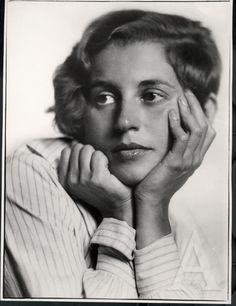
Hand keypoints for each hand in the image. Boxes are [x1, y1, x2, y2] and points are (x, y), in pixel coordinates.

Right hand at [58, 142, 132, 226]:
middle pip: (77, 148)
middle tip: (96, 166)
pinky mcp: (97, 178)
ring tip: (101, 168)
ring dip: (97, 155)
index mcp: (64, 181)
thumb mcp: (81, 178)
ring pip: (88, 150)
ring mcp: (83, 180)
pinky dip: (105, 159)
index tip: (87, 164)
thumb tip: (73, 142)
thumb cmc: (100, 188)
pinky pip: (98, 155)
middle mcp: (71, 181)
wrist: (116, 206)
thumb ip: (74, 161)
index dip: (79, 153)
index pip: (66, 152)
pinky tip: (107, 170)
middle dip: (89, 152)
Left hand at [135, 90, 215, 247]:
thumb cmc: (157, 181)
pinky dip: (178, 125)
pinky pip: (181, 140)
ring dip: (189, 112)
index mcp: (195, 157)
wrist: (151, 201)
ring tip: (181, 97)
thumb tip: (175, 132)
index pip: (209, 131)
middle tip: (188, 92)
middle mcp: (195, 158)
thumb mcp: (171, 162)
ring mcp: (187, 161)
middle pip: (205, 127)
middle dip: (198, 107)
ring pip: (197, 130)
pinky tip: (171, 113)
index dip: (209, 113)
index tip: (206, 97)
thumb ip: (177, 148)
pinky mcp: (175, 164)